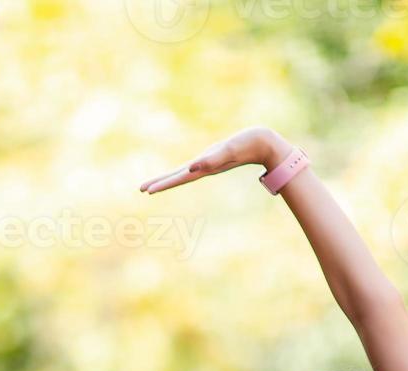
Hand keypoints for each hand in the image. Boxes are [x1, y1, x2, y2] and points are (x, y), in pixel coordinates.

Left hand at [139, 126, 291, 194]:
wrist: (266, 143)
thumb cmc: (248, 144)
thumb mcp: (227, 150)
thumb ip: (211, 160)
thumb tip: (192, 168)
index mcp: (205, 167)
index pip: (178, 177)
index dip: (162, 184)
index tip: (146, 190)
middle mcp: (205, 167)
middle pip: (178, 177)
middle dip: (160, 183)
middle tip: (142, 189)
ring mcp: (210, 163)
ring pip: (185, 173)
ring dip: (170, 178)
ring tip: (157, 183)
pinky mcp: (215, 158)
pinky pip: (195, 166)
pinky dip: (184, 171)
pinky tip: (184, 172)